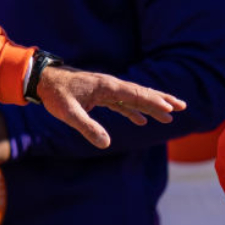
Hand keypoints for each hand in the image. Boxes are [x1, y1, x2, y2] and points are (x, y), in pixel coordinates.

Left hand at [35, 65, 184, 148]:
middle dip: (161, 100)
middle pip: (140, 93)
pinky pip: (121, 103)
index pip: (134, 94)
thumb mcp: (68, 113)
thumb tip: (106, 144)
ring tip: (169, 116)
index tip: (169, 108)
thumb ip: (87, 127)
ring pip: (133, 98)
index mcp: (106, 86)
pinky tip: (142, 120)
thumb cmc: (55, 94)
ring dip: (151, 106)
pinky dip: (133, 111)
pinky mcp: (100, 95)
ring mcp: (106, 90)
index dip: (153, 101)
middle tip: (182, 106)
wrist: (42, 80)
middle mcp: (110, 85)